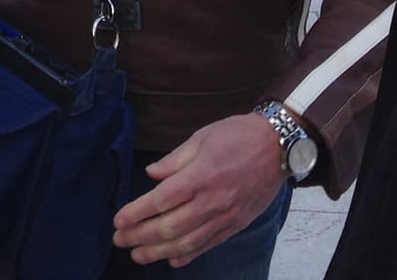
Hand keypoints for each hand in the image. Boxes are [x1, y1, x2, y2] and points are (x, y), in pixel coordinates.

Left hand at [111, 113, 285, 267]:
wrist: (279, 146)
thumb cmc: (238, 136)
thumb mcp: (202, 137)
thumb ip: (174, 160)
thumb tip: (151, 174)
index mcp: (200, 176)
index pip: (160, 200)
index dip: (137, 213)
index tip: (118, 220)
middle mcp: (211, 201)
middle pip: (170, 227)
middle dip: (141, 236)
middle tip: (120, 240)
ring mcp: (225, 216)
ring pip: (188, 242)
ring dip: (159, 252)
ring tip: (138, 256)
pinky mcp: (237, 224)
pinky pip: (209, 245)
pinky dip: (189, 255)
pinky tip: (173, 260)